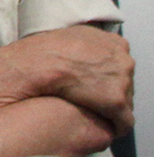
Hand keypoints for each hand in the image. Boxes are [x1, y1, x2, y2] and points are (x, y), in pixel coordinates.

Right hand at [9, 26, 134, 131]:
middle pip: (125, 82)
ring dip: (112, 108)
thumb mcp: (71, 35)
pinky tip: (103, 126)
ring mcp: (122, 80)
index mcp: (114, 43)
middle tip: (92, 97)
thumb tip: (90, 54)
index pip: (121, 63)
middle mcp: (123, 59)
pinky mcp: (117, 102)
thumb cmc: (45, 51)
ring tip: (94, 112)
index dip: (107, 74)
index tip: (95, 81)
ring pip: (125, 102)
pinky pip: (124, 122)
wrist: (36, 64)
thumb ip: (89, 45)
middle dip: (111, 90)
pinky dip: (115, 126)